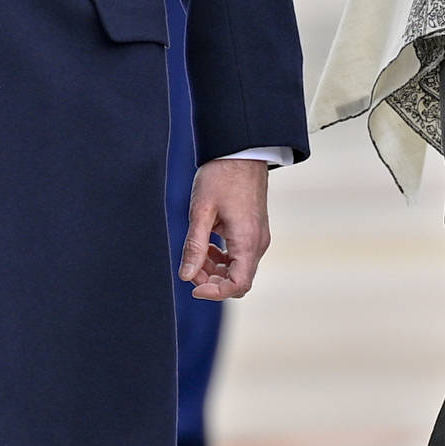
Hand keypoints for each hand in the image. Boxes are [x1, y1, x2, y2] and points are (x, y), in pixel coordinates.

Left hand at [179, 155, 273, 301]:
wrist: (241, 152)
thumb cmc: (221, 177)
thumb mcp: (201, 212)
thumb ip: (195, 246)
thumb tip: (186, 276)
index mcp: (247, 241)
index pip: (237, 285)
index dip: (214, 293)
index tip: (192, 286)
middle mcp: (258, 243)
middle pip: (238, 280)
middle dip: (212, 281)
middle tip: (189, 266)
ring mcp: (258, 237)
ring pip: (238, 269)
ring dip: (215, 270)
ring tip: (195, 254)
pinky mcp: (254, 231)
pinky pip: (240, 256)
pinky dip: (222, 259)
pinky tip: (206, 246)